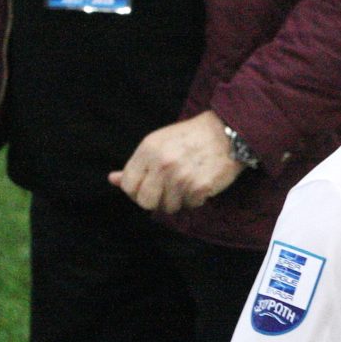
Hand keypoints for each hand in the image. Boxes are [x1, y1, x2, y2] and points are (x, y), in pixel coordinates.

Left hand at [110, 111, 245, 213]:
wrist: (227, 134)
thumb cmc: (190, 138)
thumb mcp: (158, 144)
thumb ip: (135, 165)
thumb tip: (113, 180)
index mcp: (148, 150)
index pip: (128, 186)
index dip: (137, 192)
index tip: (149, 187)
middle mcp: (162, 164)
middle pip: (145, 202)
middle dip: (156, 200)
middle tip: (168, 190)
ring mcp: (181, 177)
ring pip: (169, 207)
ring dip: (178, 200)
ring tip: (187, 183)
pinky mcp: (200, 187)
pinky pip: (191, 206)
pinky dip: (196, 199)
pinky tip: (201, 183)